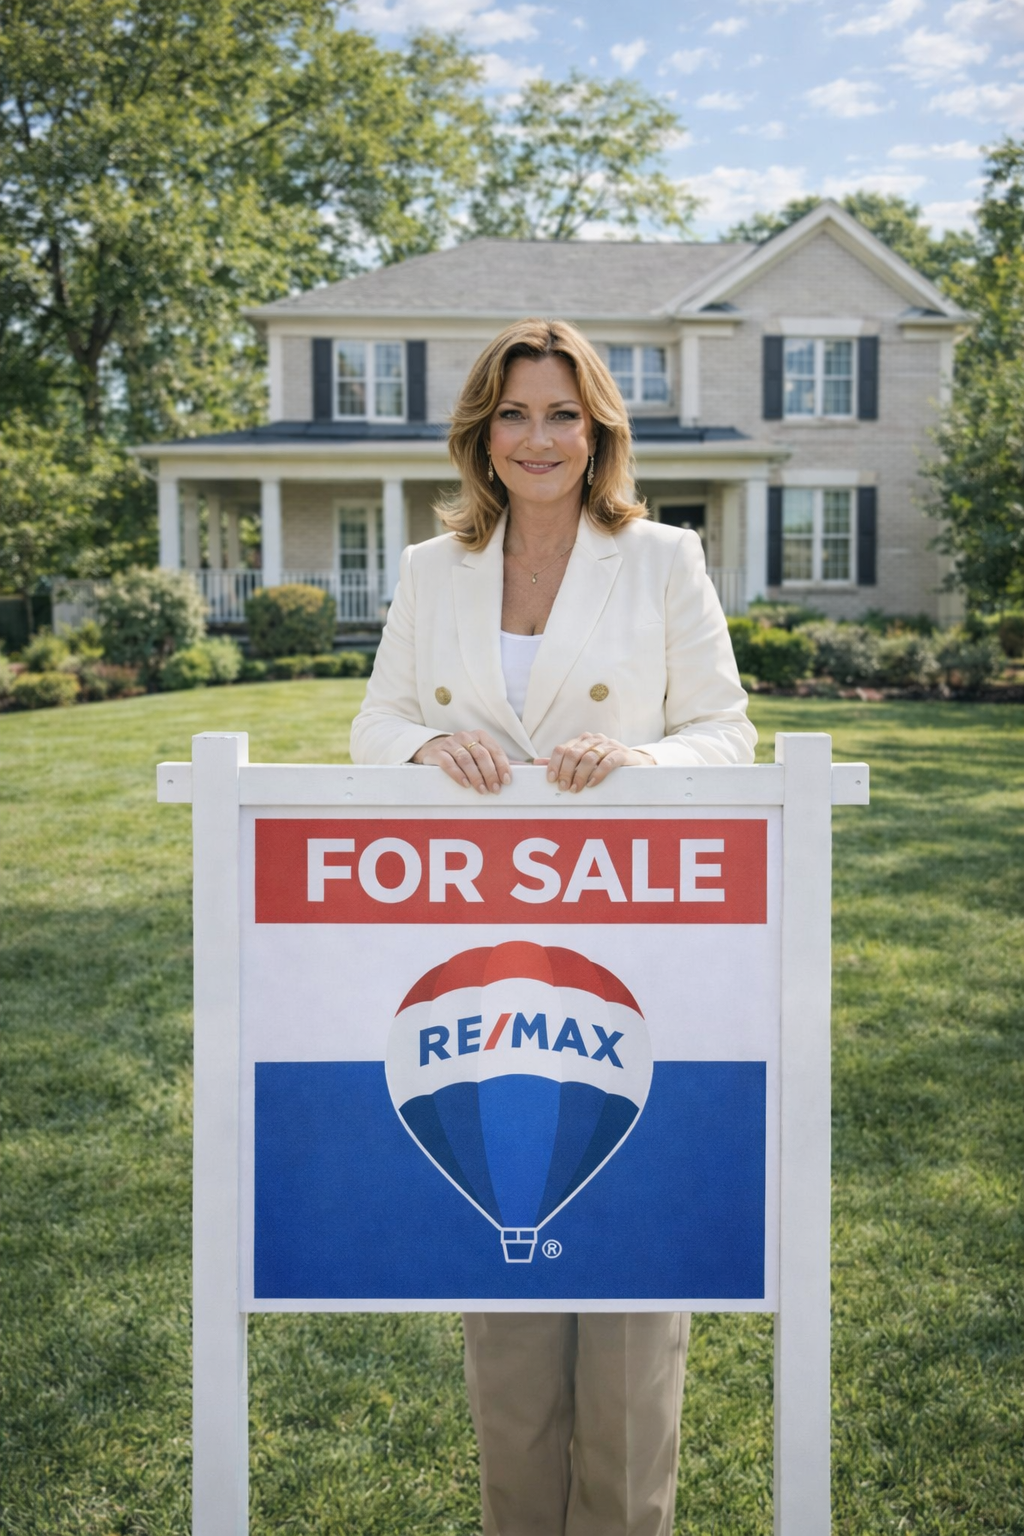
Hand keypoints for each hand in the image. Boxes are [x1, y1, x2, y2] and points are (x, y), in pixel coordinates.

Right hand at [412, 729, 511, 793]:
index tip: (506, 781)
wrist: (432, 750)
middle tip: (495, 790)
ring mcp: (450, 743)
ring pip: (466, 759)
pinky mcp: (437, 752)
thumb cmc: (461, 755)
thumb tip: (523, 769)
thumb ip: (497, 761)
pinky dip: (458, 775)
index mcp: (480, 735)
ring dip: (476, 777)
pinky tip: (465, 784)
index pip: (495, 750)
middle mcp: (465, 736)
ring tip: (482, 790)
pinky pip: (448, 763)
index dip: (502, 766)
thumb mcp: (479, 754)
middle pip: (482, 755)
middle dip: (490, 774)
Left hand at [537, 734, 653, 792]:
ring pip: (589, 757)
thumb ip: (562, 762)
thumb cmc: (605, 763)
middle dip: (566, 772)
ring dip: (580, 775)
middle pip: (573, 753)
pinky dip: (598, 773)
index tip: (551, 780)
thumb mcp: (583, 762)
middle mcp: (593, 740)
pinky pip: (607, 761)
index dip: (554, 764)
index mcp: (581, 741)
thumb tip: (537, 763)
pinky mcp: (621, 753)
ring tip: (576, 789)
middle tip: (563, 788)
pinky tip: (592, 784)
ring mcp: (608, 745)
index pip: (562, 748)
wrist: (635, 763)